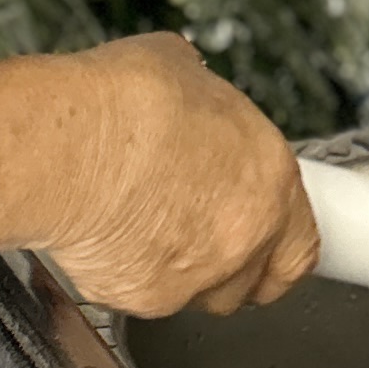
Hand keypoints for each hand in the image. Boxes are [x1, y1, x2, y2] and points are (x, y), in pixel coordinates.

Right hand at [47, 33, 317, 317]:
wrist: (65, 146)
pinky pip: (147, 299)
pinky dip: (133, 276)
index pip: (303, 241)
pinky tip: (112, 238)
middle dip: (232, 261)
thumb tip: (192, 93)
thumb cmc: (118, 104)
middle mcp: (245, 233)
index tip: (265, 237)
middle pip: (257, 278)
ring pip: (204, 295)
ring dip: (187, 273)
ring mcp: (199, 273)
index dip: (279, 242)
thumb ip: (205, 102)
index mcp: (269, 175)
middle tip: (196, 228)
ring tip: (148, 230)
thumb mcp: (182, 68)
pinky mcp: (148, 298)